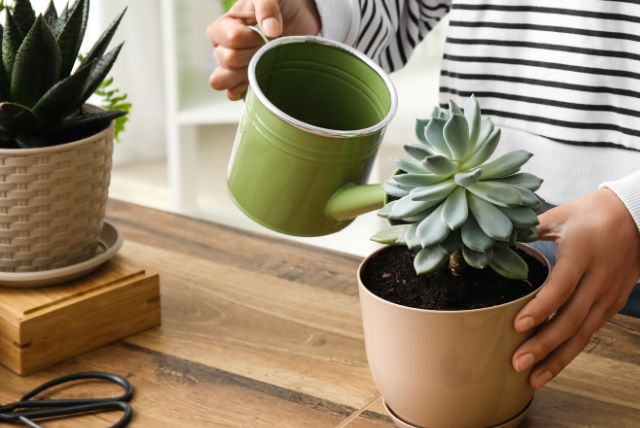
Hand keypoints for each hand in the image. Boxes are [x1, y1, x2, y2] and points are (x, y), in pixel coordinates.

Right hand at [207, 0, 320, 99]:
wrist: (295, 20)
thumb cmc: (280, 5)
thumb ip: (267, 6)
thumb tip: (270, 30)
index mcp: (224, 26)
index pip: (231, 39)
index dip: (252, 39)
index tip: (268, 33)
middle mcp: (222, 47)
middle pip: (227, 60)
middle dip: (252, 56)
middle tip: (267, 48)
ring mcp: (230, 67)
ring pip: (221, 80)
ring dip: (244, 75)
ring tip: (261, 64)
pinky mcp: (242, 82)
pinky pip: (231, 94)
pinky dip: (244, 90)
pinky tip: (259, 80)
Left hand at [512, 188, 639, 387]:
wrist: (636, 216)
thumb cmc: (590, 214)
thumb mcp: (559, 216)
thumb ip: (528, 230)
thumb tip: (492, 240)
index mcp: (582, 254)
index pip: (561, 288)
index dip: (540, 309)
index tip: (517, 325)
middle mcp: (598, 279)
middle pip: (571, 319)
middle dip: (543, 345)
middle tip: (517, 363)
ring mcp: (608, 294)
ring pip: (583, 334)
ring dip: (557, 358)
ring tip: (532, 378)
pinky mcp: (613, 304)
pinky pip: (590, 332)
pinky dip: (571, 351)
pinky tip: (551, 365)